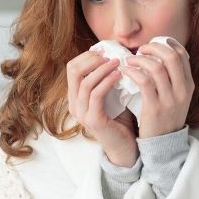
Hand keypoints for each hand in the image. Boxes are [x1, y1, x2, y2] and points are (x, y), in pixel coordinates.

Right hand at [66, 51, 138, 165]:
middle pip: (73, 71)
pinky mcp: (93, 119)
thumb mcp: (111, 95)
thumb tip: (114, 54)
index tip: (105, 51)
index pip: (72, 67)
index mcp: (75, 97)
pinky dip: (107, 81)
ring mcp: (82, 113)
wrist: (125, 147)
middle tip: (110, 55)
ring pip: (85, 82)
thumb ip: (107, 79)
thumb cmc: (120, 120)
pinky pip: (96, 94)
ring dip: (102, 68)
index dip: (87, 56)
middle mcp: (74, 104)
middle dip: (92, 59)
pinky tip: (119, 75)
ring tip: (118, 62)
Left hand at [120, 38, 193, 137]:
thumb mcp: (176, 97)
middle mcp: (182, 90)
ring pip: (157, 67)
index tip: (152, 45)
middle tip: (140, 50)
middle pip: (171, 57)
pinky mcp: (155, 107)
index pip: (181, 54)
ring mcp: (170, 99)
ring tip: (128, 60)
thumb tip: (156, 56)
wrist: (163, 144)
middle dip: (153, 48)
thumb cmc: (164, 117)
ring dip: (140, 59)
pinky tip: (125, 71)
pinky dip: (133, 72)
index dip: (165, 45)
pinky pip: (144, 82)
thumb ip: (171, 79)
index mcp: (188, 85)